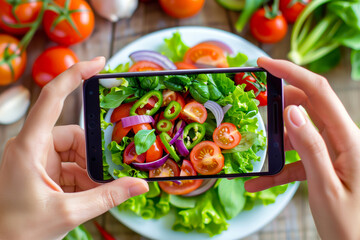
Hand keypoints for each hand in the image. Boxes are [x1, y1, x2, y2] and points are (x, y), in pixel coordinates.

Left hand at [0, 57, 148, 239]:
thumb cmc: (19, 231)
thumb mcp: (68, 213)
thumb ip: (108, 197)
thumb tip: (139, 185)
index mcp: (29, 146)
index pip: (53, 98)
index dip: (75, 75)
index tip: (99, 63)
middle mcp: (32, 146)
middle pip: (75, 135)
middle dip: (94, 157)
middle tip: (109, 176)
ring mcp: (36, 158)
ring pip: (75, 153)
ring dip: (89, 173)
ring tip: (97, 193)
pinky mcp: (41, 170)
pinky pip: (70, 167)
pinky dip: (83, 181)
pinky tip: (88, 196)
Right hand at [245, 57, 359, 239]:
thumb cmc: (351, 226)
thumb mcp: (324, 187)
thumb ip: (310, 147)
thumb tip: (292, 111)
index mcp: (350, 140)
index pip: (319, 92)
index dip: (291, 72)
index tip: (266, 65)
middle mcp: (345, 139)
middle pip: (309, 107)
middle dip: (279, 106)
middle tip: (254, 108)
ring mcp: (336, 151)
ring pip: (301, 132)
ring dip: (277, 142)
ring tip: (257, 156)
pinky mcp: (329, 163)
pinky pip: (301, 156)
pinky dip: (281, 166)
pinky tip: (262, 182)